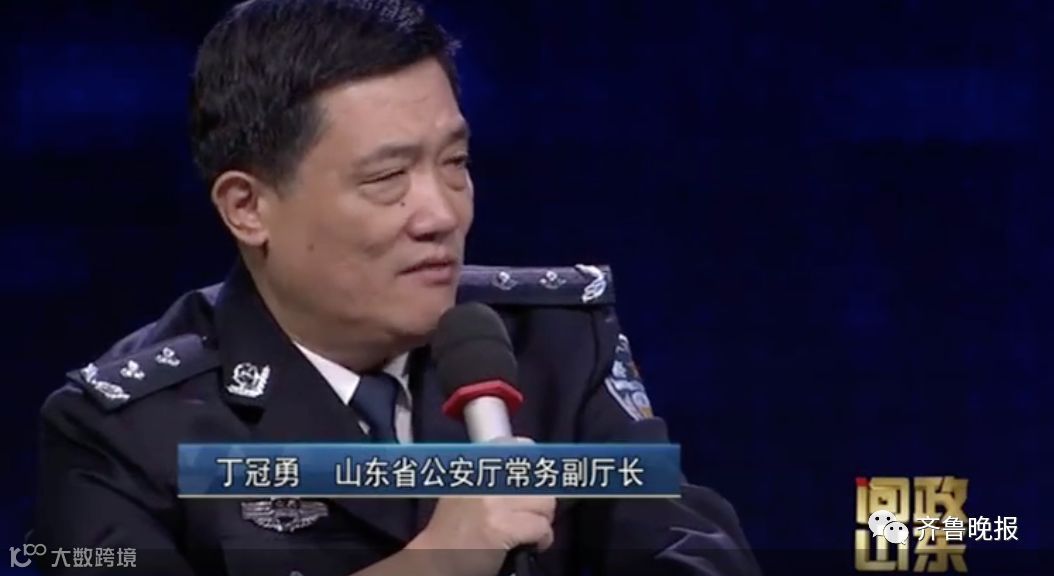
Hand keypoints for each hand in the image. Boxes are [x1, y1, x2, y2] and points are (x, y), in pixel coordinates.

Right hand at [407, 437, 555, 575]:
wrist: (436, 560)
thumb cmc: (452, 530)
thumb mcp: (466, 489)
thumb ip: (493, 474)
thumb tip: (533, 463)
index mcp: (475, 463)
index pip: (521, 447)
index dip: (534, 466)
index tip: (533, 483)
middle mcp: (485, 477)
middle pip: (540, 481)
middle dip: (540, 503)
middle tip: (527, 518)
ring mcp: (495, 502)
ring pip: (545, 505)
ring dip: (540, 522)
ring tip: (524, 533)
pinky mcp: (503, 527)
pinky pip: (542, 529)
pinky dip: (540, 541)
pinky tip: (524, 546)